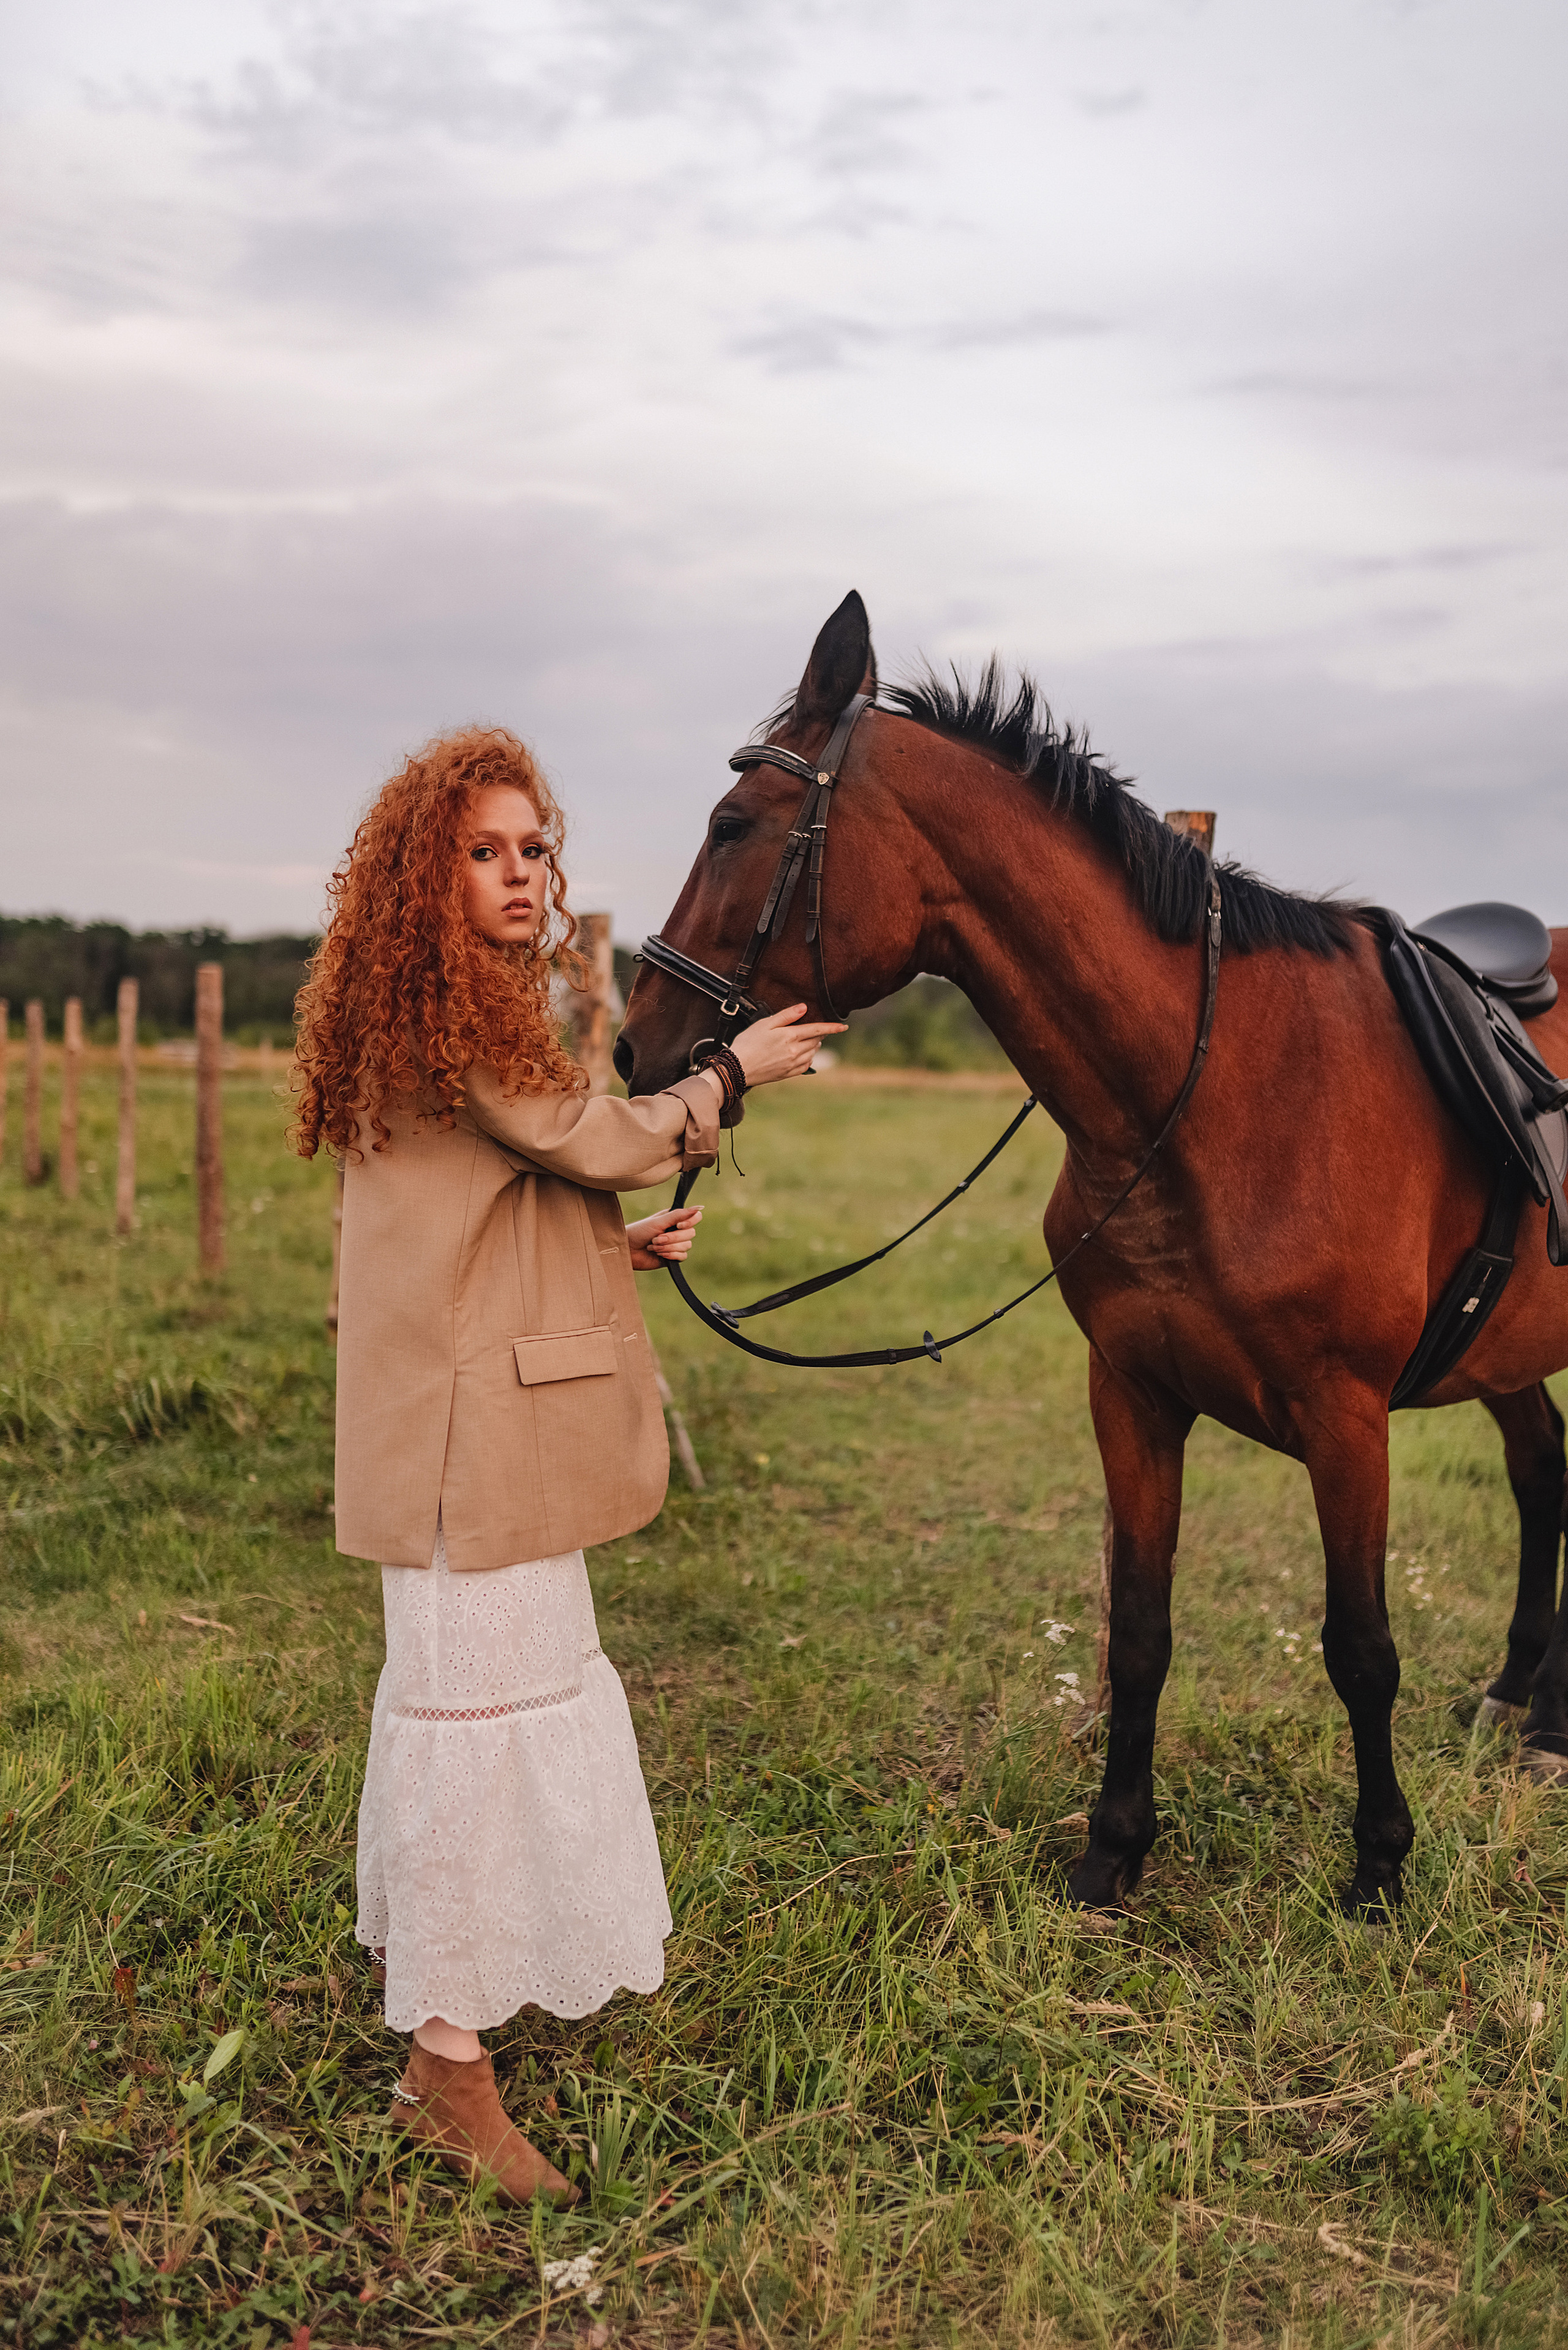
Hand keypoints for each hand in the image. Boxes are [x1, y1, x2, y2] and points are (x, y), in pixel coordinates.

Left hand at [627, 1205, 702, 1269]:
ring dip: (668, 1247)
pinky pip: (682, 1256)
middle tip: (656, 1238)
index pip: (695, 1218)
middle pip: (691, 1234)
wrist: (627, 1250)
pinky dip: (670, 1255)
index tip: (678, 1225)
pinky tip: (659, 1254)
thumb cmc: (639, 1232)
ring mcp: (676, 1244)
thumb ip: (679, 1215)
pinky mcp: (673, 1257)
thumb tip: (700, 1208)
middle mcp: (677, 1230)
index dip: (690, 1222)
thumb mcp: (659, 1222)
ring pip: (687, 1246)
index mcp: (675, 1219)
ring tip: (654, 1246)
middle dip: (672, 1238)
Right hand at [729, 1003, 846, 1089]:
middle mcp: (795, 1051)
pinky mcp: (788, 1074)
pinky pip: (806, 1065)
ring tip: (806, 1041)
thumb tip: (804, 1008)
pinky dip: (808, 1058)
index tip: (844, 1026)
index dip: (832, 1027)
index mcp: (790, 1036)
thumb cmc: (748, 1043)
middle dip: (819, 1034)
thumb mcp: (764, 1024)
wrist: (737, 1068)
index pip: (817, 1029)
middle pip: (816, 1041)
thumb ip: (786, 1015)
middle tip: (814, 1029)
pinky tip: (802, 1054)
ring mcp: (792, 1064)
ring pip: (813, 1053)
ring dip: (814, 1046)